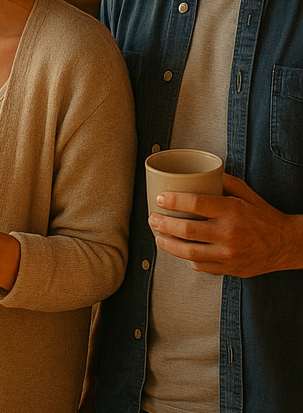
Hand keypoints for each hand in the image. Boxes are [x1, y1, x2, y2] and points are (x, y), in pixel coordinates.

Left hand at [149, 173, 302, 276]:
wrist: (287, 244)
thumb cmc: (263, 216)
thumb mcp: (246, 193)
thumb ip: (223, 181)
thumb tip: (197, 172)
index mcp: (233, 211)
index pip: (196, 203)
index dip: (173, 201)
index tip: (160, 199)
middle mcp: (230, 233)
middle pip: (186, 229)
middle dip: (163, 224)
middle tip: (152, 218)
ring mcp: (230, 254)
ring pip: (189, 252)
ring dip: (168, 244)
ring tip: (159, 236)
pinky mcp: (230, 269)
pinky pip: (201, 266)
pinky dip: (187, 259)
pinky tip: (180, 251)